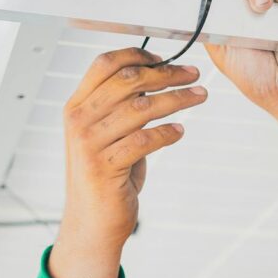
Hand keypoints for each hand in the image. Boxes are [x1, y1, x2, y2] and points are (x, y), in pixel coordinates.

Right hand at [48, 48, 206, 277]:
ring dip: (177, 99)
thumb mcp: (108, 135)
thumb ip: (123, 107)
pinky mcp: (105, 167)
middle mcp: (79, 120)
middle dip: (166, 74)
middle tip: (194, 74)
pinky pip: (145, 140)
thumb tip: (158, 77)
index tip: (165, 58)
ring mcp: (89, 144)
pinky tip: (180, 132)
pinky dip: (167, 133)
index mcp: (76, 106)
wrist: (92, 224)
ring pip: (141, 108)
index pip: (104, 64)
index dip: (136, 54)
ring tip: (200, 96)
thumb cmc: (107, 176)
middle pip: (127, 81)